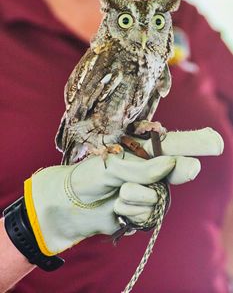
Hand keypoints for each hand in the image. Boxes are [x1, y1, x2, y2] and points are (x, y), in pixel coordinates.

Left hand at [24, 127, 222, 255]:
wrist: (72, 205)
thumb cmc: (89, 177)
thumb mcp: (113, 166)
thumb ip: (144, 166)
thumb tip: (175, 164)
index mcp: (140, 152)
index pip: (172, 145)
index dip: (194, 142)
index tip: (214, 141)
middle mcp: (150, 170)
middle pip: (178, 167)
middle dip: (188, 162)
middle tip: (213, 146)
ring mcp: (148, 191)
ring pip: (159, 196)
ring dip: (136, 196)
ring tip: (117, 193)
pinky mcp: (143, 212)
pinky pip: (148, 214)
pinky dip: (131, 211)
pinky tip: (117, 207)